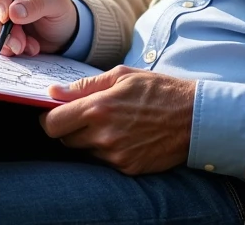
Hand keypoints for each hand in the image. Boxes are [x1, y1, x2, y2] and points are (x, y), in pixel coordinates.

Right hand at [0, 0, 77, 56]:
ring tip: (25, 47)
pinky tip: (19, 49)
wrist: (59, 33)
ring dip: (1, 39)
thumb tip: (13, 12)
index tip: (7, 18)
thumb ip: (38, 3)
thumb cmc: (59, 11)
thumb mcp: (57, 5)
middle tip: (18, 42)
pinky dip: (0, 46)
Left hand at [40, 66, 195, 174]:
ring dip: (91, 140)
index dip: (49, 118)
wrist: (194, 117)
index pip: (52, 123)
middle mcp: (103, 135)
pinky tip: (128, 136)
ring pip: (85, 151)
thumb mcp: (122, 76)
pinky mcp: (127, 168)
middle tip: (90, 116)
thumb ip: (84, 86)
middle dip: (71, 128)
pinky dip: (110, 151)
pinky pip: (105, 161)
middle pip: (65, 139)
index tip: (55, 113)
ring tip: (115, 124)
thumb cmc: (158, 90)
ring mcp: (115, 155)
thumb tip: (53, 93)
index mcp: (98, 108)